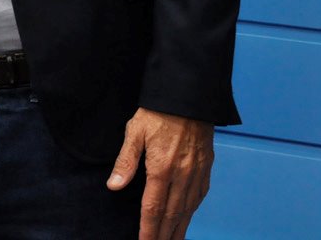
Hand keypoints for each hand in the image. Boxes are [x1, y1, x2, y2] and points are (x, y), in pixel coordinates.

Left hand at [108, 108, 214, 239]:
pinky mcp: (206, 166)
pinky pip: (199, 195)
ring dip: (179, 227)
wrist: (189, 96)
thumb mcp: (134, 131)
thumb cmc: (158, 112)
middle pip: (172, 213)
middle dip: (164, 234)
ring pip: (188, 208)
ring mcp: (196, 172)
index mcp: (162, 168)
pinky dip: (192, 211)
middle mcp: (182, 174)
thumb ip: (125, 160)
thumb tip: (115, 186)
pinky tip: (186, 217)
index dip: (149, 229)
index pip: (153, 207)